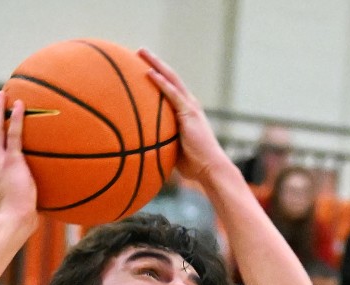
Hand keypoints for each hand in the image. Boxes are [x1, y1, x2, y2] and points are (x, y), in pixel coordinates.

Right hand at [0, 92, 37, 226]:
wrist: (13, 220)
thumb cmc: (16, 218)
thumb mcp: (15, 202)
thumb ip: (21, 193)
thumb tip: (34, 197)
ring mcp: (0, 160)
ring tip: (3, 95)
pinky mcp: (13, 161)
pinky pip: (14, 135)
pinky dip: (16, 119)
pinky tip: (20, 105)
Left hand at [141, 49, 230, 185]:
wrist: (210, 169)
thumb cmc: (194, 166)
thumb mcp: (174, 151)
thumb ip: (162, 144)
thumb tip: (143, 149)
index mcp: (187, 112)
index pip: (170, 89)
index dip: (158, 76)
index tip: (142, 66)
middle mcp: (190, 105)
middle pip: (170, 78)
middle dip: (154, 62)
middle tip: (139, 51)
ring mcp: (190, 107)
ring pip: (171, 79)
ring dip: (156, 64)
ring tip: (141, 51)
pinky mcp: (189, 113)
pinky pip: (173, 94)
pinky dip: (161, 82)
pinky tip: (149, 72)